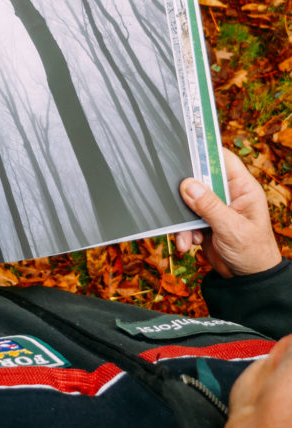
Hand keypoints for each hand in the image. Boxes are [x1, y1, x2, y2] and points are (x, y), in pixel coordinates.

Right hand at [174, 148, 280, 276]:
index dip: (205, 151)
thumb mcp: (231, 228)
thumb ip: (209, 206)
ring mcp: (215, 208)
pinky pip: (186, 220)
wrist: (247, 279)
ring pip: (189, 202)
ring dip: (183, 220)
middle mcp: (228, 194)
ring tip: (187, 237)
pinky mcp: (204, 223)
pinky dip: (184, 232)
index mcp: (243, 188)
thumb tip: (187, 185)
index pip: (223, 160)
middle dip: (186, 193)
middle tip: (175, 199)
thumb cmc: (252, 252)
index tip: (185, 147)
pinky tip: (188, 244)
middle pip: (200, 180)